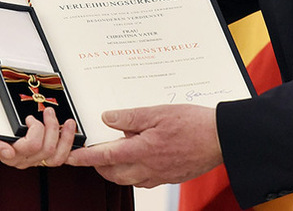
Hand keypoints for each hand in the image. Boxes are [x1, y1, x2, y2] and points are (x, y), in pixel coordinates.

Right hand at [0, 107, 76, 168]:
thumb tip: (7, 152)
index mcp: (11, 155)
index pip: (31, 146)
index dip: (35, 133)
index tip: (30, 119)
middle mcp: (24, 160)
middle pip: (47, 149)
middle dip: (51, 126)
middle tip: (47, 111)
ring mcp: (34, 160)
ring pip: (56, 157)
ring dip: (65, 137)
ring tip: (67, 121)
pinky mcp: (43, 159)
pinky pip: (60, 159)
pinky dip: (68, 146)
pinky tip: (71, 134)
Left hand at [67, 105, 221, 186]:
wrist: (220, 139)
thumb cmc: (194, 123)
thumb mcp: (159, 112)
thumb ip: (131, 117)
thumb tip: (108, 118)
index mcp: (143, 150)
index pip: (106, 157)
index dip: (86, 158)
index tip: (72, 158)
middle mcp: (148, 168)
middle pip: (114, 173)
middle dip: (98, 166)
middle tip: (93, 153)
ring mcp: (159, 176)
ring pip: (128, 180)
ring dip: (116, 170)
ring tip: (115, 154)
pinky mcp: (169, 178)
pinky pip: (144, 181)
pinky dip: (133, 173)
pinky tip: (139, 159)